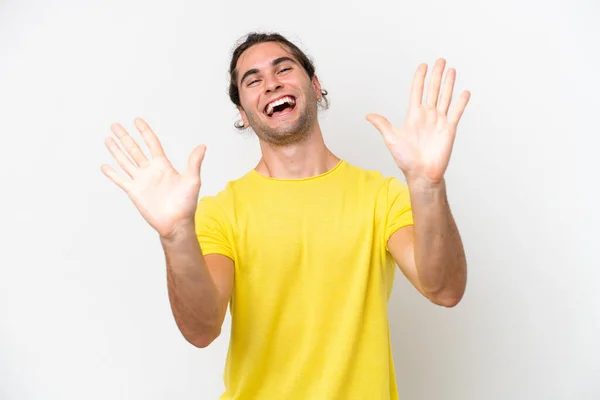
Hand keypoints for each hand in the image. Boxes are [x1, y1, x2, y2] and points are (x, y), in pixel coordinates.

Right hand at [101, 118, 206, 238]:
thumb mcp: (192, 180)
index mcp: (163, 165)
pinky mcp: (135, 192)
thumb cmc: (187, 204)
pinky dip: (112, 173)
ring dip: (116, 150)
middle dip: (125, 137)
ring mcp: (141, 181)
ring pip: (125, 161)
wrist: (176, 223)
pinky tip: (104, 166)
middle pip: (135, 149)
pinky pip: (121, 180)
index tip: (137, 121)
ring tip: (108, 139)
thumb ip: (194, 162)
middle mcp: (150, 171)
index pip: (152, 143)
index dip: (145, 132)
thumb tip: (202, 146)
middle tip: (115, 125)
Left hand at [366, 58, 469, 184]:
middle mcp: (427, 116)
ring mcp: (439, 122)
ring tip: (452, 69)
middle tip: (440, 60)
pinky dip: (461, 103)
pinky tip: (464, 92)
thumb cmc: (405, 159)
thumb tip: (368, 115)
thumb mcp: (391, 139)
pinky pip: (456, 113)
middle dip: (436, 75)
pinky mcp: (449, 130)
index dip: (419, 78)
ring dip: (448, 83)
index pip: (417, 92)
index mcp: (414, 116)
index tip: (422, 65)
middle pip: (433, 90)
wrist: (421, 174)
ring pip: (445, 97)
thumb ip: (383, 125)